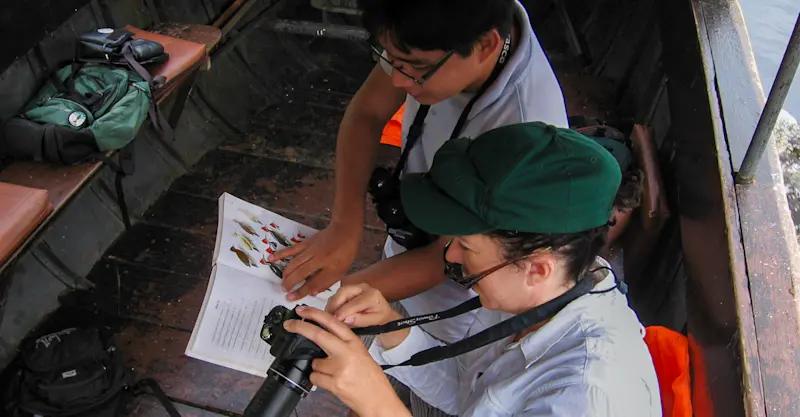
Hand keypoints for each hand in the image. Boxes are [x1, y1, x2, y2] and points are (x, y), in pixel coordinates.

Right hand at [270, 220, 362, 300]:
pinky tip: (271, 259)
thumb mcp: (341, 271)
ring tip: (282, 282)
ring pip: (295, 263)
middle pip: (300, 273)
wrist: (345, 231)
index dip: (301, 292)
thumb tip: (311, 292)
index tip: (291, 298)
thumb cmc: (345, 252)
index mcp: (331, 267)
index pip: (313, 283)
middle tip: (284, 291)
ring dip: (286, 274)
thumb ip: (327, 282)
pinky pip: (291, 250)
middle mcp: (319, 259)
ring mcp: (311, 250)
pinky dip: (280, 254)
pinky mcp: (306, 243)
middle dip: (290, 283)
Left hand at [284, 306, 409, 416]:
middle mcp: (347, 353)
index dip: (315, 314)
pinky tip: (331, 381)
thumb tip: (322, 337)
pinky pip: (315, 377)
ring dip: (318, 367)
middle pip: (318, 334)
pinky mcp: (334, 383)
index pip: (332, 322)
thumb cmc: (371, 378)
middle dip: (300, 327)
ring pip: (314, 362)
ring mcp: (340, 368)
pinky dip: (318, 379)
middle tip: (289, 325)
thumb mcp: (361, 354)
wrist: (378, 399)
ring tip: (333, 373)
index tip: (303, 310)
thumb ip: (343, 344)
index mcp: (354, 343)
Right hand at [326, 283, 400, 327]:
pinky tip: (331, 314)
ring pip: (338, 293)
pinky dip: (332, 305)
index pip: (356, 302)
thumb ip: (361, 320)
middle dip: (335, 305)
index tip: (336, 319)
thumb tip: (346, 319)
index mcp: (372, 295)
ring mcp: (354, 287)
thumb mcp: (375, 321)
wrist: (382, 312)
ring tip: (329, 317)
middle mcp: (363, 287)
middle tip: (329, 318)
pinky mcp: (348, 290)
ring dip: (331, 305)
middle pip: (344, 292)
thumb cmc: (380, 317)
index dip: (344, 311)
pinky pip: (337, 295)